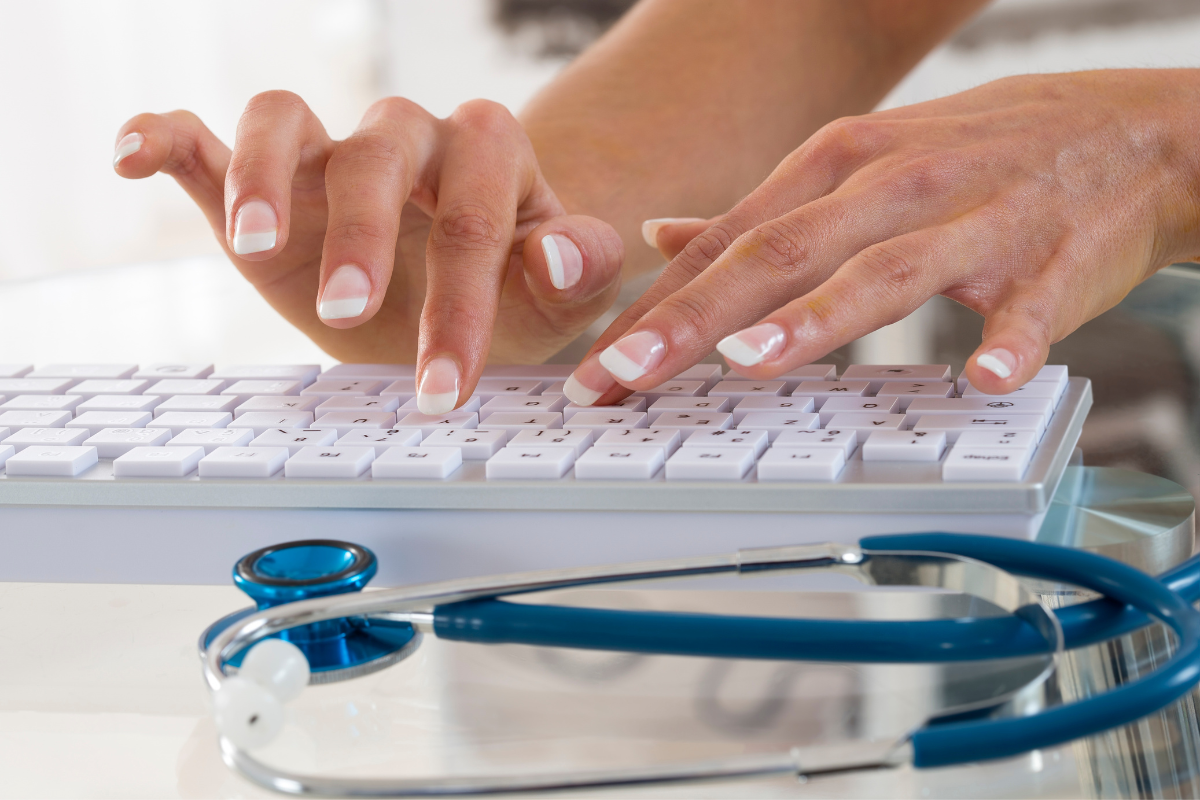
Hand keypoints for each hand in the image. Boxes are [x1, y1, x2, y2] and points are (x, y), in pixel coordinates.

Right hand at [113, 93, 622, 412]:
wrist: (457, 307)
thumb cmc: (513, 297)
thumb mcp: (559, 301)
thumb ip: (578, 270)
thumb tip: (553, 253)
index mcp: (485, 154)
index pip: (472, 209)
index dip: (460, 298)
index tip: (445, 385)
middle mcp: (404, 138)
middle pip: (376, 153)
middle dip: (364, 235)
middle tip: (352, 313)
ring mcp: (327, 155)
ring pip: (284, 121)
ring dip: (264, 176)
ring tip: (259, 244)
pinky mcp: (263, 184)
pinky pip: (207, 137)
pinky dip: (169, 138)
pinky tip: (135, 159)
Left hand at [561, 69, 1199, 405]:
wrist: (1122, 132)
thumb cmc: (971, 158)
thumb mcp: (854, 164)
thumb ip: (759, 213)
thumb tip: (664, 238)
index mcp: (834, 166)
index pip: (727, 242)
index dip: (657, 305)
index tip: (599, 362)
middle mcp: (891, 186)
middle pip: (780, 252)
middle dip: (695, 317)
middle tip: (628, 373)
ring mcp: (973, 221)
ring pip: (884, 270)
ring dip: (817, 318)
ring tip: (751, 362)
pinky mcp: (1053, 261)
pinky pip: (1027, 306)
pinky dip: (1007, 339)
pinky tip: (982, 376)